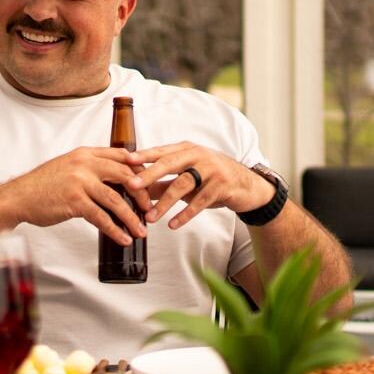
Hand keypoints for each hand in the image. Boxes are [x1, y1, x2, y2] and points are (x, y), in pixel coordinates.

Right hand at [0, 146, 152, 246]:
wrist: (18, 197)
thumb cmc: (41, 185)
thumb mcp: (66, 167)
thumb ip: (88, 169)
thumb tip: (113, 182)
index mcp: (84, 154)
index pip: (121, 155)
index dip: (139, 169)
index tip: (149, 183)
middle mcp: (83, 164)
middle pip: (125, 176)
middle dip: (142, 194)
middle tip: (150, 208)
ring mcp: (79, 182)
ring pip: (116, 200)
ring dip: (132, 218)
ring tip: (141, 231)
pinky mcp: (74, 201)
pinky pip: (101, 217)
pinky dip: (115, 230)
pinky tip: (123, 238)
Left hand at [131, 143, 272, 229]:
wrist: (249, 186)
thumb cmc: (211, 179)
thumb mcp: (186, 177)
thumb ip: (162, 182)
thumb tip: (134, 190)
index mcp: (186, 149)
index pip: (161, 152)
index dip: (143, 155)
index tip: (124, 160)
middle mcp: (198, 155)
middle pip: (169, 164)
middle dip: (148, 175)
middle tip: (131, 185)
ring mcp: (212, 169)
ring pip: (183, 184)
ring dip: (165, 203)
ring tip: (150, 217)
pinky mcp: (223, 186)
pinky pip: (201, 201)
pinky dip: (186, 214)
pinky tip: (173, 224)